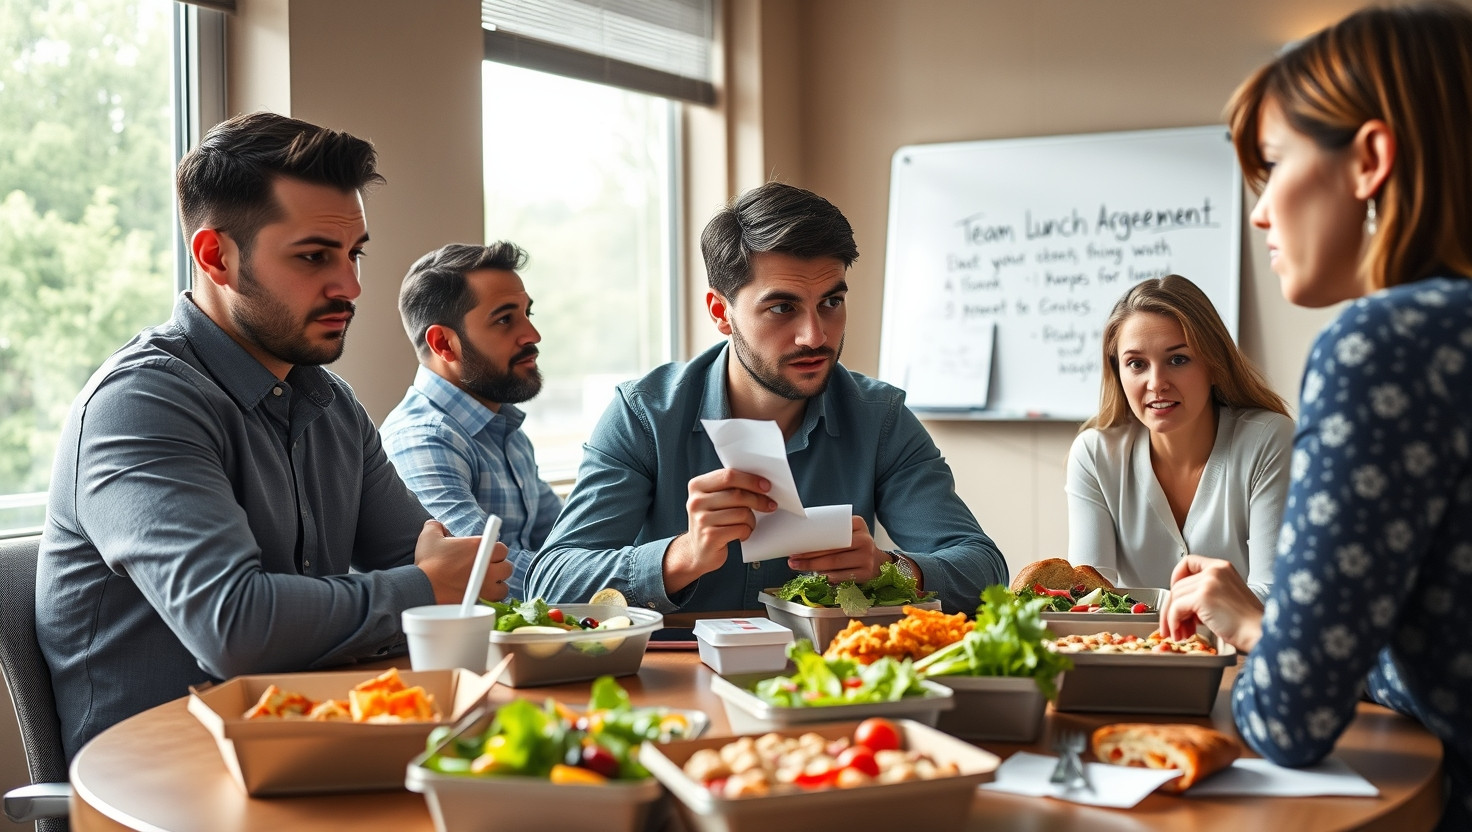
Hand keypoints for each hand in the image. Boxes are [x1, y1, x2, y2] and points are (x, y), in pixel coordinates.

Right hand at [413, 519, 511, 603]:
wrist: (422, 588)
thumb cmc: (428, 562)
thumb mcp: (429, 537)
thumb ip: (436, 526)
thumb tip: (438, 526)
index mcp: (479, 547)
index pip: (501, 549)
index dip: (495, 552)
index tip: (486, 556)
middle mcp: (487, 565)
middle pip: (507, 567)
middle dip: (498, 568)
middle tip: (486, 570)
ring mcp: (486, 585)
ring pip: (504, 586)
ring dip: (497, 585)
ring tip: (485, 584)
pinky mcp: (481, 600)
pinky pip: (495, 600)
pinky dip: (491, 599)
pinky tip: (482, 595)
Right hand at [663, 468, 774, 592]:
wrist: (699, 551)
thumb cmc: (712, 522)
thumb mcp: (714, 500)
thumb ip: (729, 487)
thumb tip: (760, 483)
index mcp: (697, 485)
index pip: (728, 476)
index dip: (751, 480)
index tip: (766, 486)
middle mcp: (696, 501)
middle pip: (737, 494)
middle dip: (758, 499)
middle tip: (770, 505)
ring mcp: (701, 520)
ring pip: (742, 513)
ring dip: (752, 520)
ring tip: (749, 524)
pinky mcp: (710, 537)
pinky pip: (740, 529)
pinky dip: (747, 531)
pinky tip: (742, 534)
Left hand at [786, 516, 887, 583]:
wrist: (878, 562)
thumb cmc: (856, 545)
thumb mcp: (849, 532)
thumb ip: (832, 530)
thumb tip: (802, 536)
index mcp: (858, 524)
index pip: (832, 531)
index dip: (813, 538)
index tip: (797, 544)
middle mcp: (865, 540)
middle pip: (831, 549)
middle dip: (808, 555)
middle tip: (792, 558)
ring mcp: (866, 558)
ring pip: (834, 563)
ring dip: (812, 566)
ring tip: (797, 565)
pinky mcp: (866, 573)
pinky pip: (840, 576)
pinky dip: (826, 576)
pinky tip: (815, 574)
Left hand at [1160, 554, 1263, 651]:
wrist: (1259, 633)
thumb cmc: (1247, 623)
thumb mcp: (1226, 598)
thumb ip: (1204, 594)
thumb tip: (1181, 605)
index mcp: (1222, 568)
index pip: (1188, 562)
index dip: (1176, 578)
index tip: (1175, 595)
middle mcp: (1215, 570)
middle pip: (1178, 585)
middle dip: (1173, 608)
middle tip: (1177, 625)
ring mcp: (1209, 582)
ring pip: (1175, 597)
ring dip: (1172, 618)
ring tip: (1181, 633)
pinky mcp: (1203, 597)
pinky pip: (1176, 608)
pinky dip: (1174, 622)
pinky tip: (1182, 633)